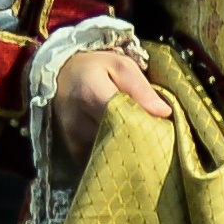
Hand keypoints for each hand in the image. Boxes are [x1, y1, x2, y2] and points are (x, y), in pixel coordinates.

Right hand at [46, 42, 172, 165]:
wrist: (58, 76)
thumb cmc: (94, 68)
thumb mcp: (120, 66)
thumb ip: (141, 88)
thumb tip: (164, 112)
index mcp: (90, 93)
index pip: (124, 117)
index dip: (146, 124)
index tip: (163, 127)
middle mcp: (76, 120)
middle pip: (117, 138)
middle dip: (139, 139)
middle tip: (156, 137)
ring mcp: (71, 138)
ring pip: (108, 151)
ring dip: (126, 148)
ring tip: (140, 140)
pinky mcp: (71, 149)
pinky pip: (97, 158)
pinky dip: (112, 154)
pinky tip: (123, 146)